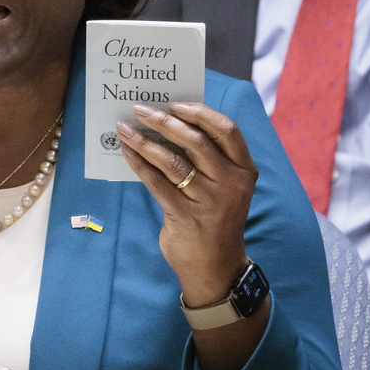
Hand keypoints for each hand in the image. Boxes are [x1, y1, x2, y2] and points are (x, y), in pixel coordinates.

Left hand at [117, 102, 257, 303]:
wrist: (216, 266)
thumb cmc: (216, 218)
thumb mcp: (225, 185)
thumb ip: (209, 158)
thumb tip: (170, 123)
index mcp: (244, 169)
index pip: (227, 130)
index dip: (200, 112)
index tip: (175, 103)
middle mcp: (230, 182)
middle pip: (197, 141)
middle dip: (165, 121)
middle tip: (141, 109)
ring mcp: (209, 200)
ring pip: (172, 160)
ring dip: (144, 141)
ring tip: (125, 128)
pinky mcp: (185, 216)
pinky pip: (156, 182)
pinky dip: (139, 163)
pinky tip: (127, 151)